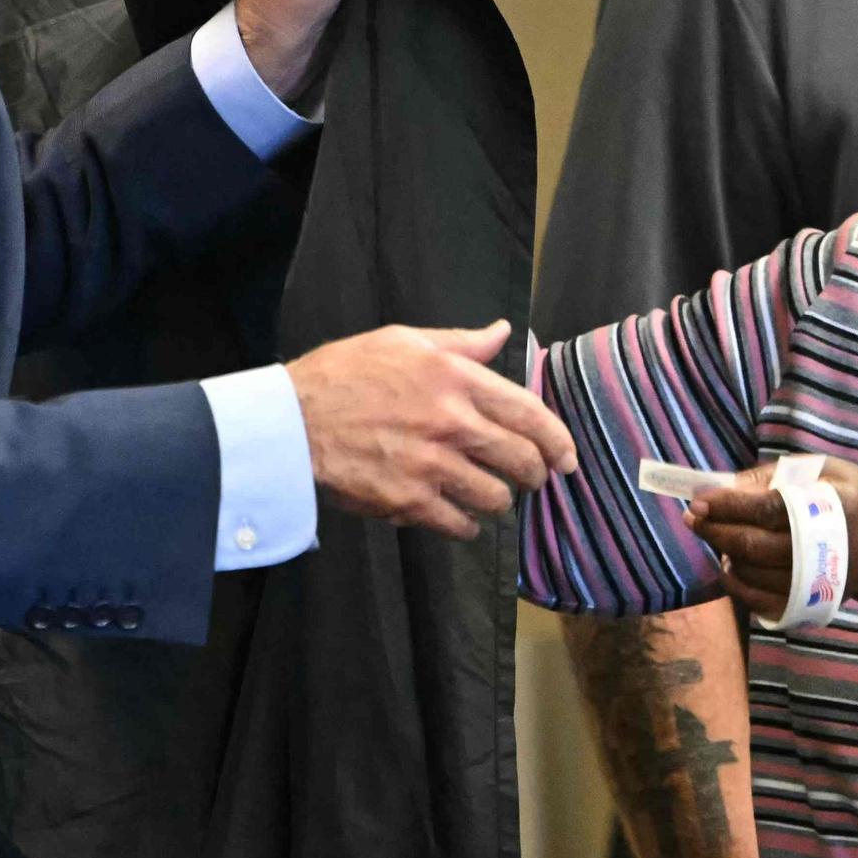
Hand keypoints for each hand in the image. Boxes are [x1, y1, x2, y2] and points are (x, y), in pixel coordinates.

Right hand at [283, 319, 575, 537]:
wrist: (291, 421)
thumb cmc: (343, 375)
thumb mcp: (402, 341)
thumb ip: (460, 343)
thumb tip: (501, 332)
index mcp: (455, 378)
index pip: (529, 413)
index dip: (557, 440)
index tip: (566, 458)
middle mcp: (452, 421)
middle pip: (522, 460)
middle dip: (535, 475)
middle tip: (531, 480)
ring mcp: (432, 464)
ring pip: (495, 497)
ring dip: (499, 501)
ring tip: (489, 498)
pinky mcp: (409, 500)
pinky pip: (459, 524)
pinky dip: (466, 525)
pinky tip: (460, 519)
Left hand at [684, 456, 857, 623]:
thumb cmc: (854, 498)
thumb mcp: (826, 469)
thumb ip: (774, 475)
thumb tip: (724, 487)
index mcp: (832, 508)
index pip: (769, 509)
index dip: (729, 506)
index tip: (698, 500)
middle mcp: (823, 551)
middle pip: (753, 546)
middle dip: (715, 530)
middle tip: (692, 517)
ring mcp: (815, 583)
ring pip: (751, 573)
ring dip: (724, 552)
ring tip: (716, 533)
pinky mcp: (809, 604)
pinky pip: (759, 601)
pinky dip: (736, 583)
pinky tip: (730, 564)